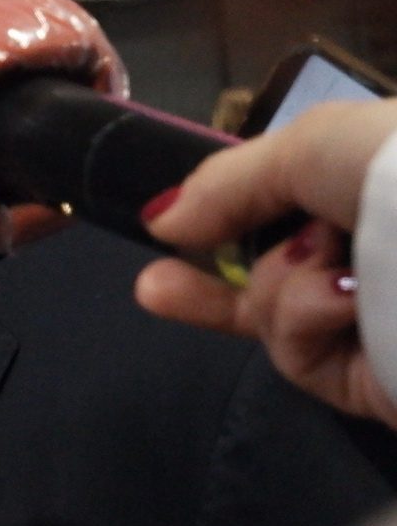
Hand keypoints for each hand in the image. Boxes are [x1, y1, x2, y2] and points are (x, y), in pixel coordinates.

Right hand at [135, 99, 396, 427]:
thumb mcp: (305, 145)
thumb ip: (223, 185)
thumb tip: (161, 221)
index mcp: (365, 195)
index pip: (276, 216)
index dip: (214, 224)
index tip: (162, 232)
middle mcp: (368, 261)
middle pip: (259, 283)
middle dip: (203, 288)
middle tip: (152, 287)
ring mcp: (370, 324)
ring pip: (270, 315)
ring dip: (279, 287)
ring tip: (327, 268)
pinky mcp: (373, 381)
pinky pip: (297, 354)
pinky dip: (306, 319)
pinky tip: (341, 299)